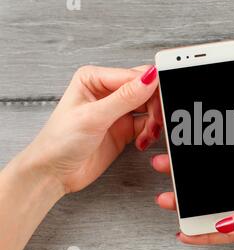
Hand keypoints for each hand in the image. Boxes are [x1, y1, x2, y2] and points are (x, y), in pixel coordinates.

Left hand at [23, 64, 160, 193]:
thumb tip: (150, 78)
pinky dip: (150, 133)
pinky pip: (147, 125)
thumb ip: (125, 97)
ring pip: (149, 107)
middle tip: (156, 121)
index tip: (162, 101)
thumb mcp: (94, 116)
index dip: (150, 88)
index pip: (134, 75)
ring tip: (148, 134)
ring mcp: (117, 111)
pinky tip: (142, 141)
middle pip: (146, 90)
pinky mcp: (124, 128)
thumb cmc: (60, 142)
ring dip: (154, 121)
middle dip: (155, 106)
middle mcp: (107, 91)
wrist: (54, 174)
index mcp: (95, 78)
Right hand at [152, 105, 233, 249]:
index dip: (232, 111)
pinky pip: (228, 227)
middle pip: (224, 165)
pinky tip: (192, 231)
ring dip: (196, 198)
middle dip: (197, 162)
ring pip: (220, 196)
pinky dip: (209, 230)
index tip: (208, 103)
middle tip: (171, 159)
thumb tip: (227, 219)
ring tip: (171, 198)